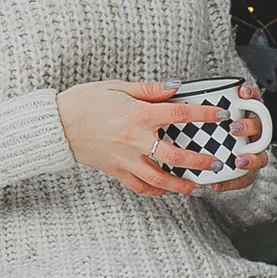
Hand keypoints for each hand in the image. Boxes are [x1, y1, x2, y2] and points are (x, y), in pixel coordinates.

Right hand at [57, 79, 268, 198]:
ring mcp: (125, 159)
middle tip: (215, 163)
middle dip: (199, 161)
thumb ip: (149, 90)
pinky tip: (167, 190)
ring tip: (197, 187)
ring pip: (159, 179)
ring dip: (181, 185)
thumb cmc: (85, 101)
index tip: (220, 116)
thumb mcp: (118, 86)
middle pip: (175, 156)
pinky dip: (156, 191)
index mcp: (138, 115)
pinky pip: (140, 186)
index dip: (203, 115)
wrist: (57, 124)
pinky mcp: (115, 171)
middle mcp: (135, 140)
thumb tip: (175, 88)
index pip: (179, 115)